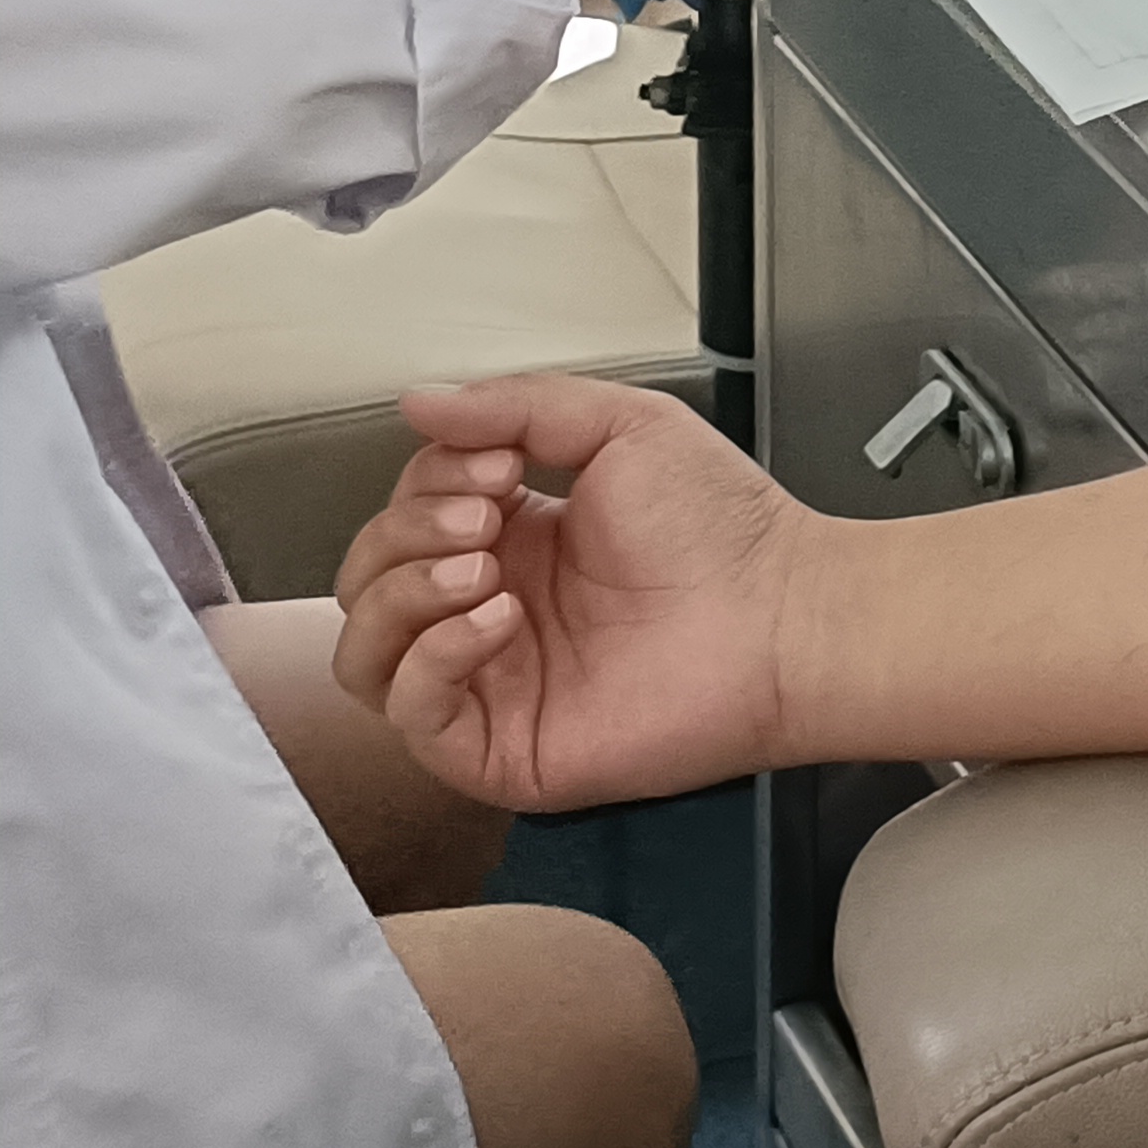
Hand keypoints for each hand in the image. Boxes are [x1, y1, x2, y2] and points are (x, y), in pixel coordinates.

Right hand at [332, 376, 817, 809]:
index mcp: (512, 540)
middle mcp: (489, 611)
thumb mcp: (620, 426)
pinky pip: (411, 716)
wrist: (782, 614)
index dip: (428, 481)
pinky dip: (431, 659)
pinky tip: (495, 618)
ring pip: (364, 653)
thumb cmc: (723, 530)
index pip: (403, 513)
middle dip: (407, 531)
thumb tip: (418, 400)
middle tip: (487, 514)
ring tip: (480, 565)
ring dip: (402, 594)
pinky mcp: (502, 747)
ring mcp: (490, 684)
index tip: (500, 465)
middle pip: (368, 579)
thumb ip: (516, 405)